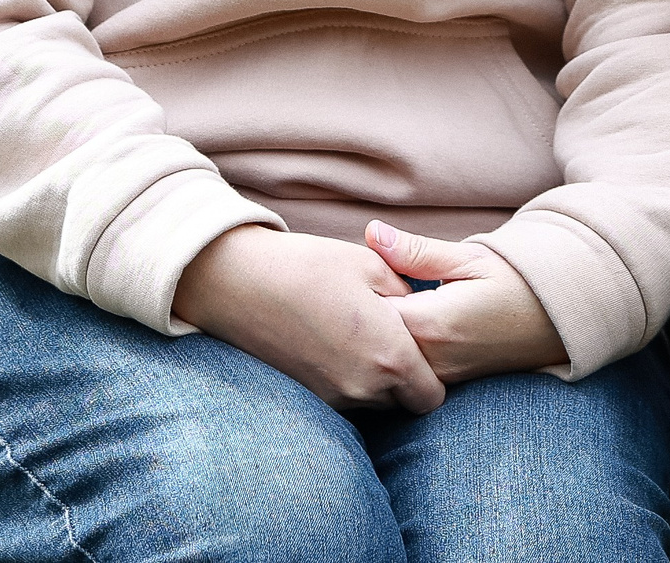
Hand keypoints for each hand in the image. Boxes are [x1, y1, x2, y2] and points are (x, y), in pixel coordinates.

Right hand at [172, 226, 445, 412]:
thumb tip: (418, 306)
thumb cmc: (309, 267)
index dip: (432, 375)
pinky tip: (330, 343)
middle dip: (404, 377)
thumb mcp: (371, 265)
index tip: (420, 347)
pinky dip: (344, 378)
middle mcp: (362, 388)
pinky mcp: (305, 396)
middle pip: (402, 402)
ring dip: (373, 378)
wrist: (238, 282)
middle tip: (389, 336)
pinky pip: (341, 398)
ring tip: (355, 335)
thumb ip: (408, 292)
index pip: (431, 397)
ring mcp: (330, 397)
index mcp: (389, 357)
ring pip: (371, 402)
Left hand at [368, 220, 567, 385]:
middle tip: (350, 292)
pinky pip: (405, 368)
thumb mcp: (469, 258)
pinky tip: (395, 327)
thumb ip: (415, 251)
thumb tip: (372, 232)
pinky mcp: (446, 383)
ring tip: (369, 309)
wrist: (561, 319)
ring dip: (375, 334)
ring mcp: (439, 377)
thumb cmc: (517, 280)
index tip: (348, 277)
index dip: (352, 295)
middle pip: (369, 343)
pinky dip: (394, 347)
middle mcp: (431, 360)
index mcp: (431, 324)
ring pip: (385, 359)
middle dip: (356, 317)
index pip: (364, 316)